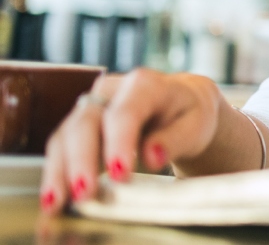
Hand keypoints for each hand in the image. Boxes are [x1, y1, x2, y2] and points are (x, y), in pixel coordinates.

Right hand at [39, 69, 222, 213]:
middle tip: (84, 193)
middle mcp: (110, 90)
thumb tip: (153, 156)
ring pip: (65, 135)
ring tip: (58, 202)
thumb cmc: (189, 114)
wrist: (180, 104)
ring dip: (60, 170)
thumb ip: (175, 140)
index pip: (125, 112)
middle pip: (86, 122)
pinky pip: (60, 148)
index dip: (119, 143)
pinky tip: (54, 197)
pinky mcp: (77, 125)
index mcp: (144, 84)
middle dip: (83, 160)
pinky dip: (55, 173)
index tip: (120, 173)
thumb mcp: (196, 125)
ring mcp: (90, 106)